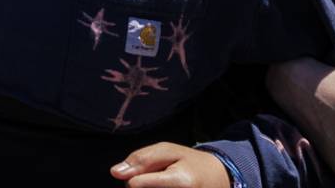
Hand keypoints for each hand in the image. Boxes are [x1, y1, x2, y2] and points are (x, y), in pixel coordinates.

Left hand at [110, 143, 229, 187]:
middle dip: (139, 184)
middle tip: (159, 177)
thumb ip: (141, 159)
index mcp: (181, 182)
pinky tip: (164, 187)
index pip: (136, 185)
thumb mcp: (168, 151)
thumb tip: (115, 173)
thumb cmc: (190, 162)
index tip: (144, 174)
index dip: (134, 178)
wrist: (218, 180)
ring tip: (162, 183)